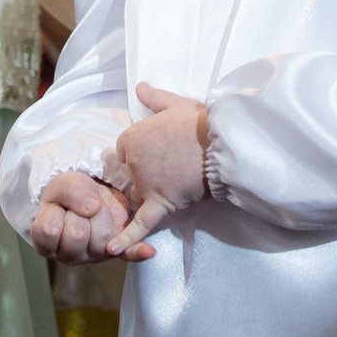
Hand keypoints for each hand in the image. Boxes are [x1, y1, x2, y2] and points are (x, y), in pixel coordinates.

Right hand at [30, 171, 132, 264]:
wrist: (90, 191)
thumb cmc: (69, 192)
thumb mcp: (62, 184)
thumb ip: (70, 192)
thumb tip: (93, 207)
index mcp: (48, 242)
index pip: (51, 231)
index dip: (56, 212)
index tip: (58, 206)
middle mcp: (70, 254)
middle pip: (78, 235)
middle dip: (82, 211)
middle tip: (82, 204)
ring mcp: (95, 254)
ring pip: (102, 239)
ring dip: (102, 215)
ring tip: (97, 208)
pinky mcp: (117, 250)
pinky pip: (128, 254)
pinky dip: (138, 252)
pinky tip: (148, 250)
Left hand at [108, 85, 209, 257]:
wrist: (223, 143)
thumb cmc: (201, 121)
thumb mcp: (175, 103)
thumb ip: (154, 97)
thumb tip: (140, 86)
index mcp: (132, 137)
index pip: (124, 151)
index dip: (141, 152)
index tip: (160, 150)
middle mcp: (133, 162)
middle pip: (131, 175)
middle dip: (146, 174)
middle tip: (173, 165)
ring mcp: (146, 184)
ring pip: (139, 196)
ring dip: (150, 194)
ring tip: (176, 184)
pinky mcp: (161, 203)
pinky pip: (141, 224)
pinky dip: (127, 238)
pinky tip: (112, 250)